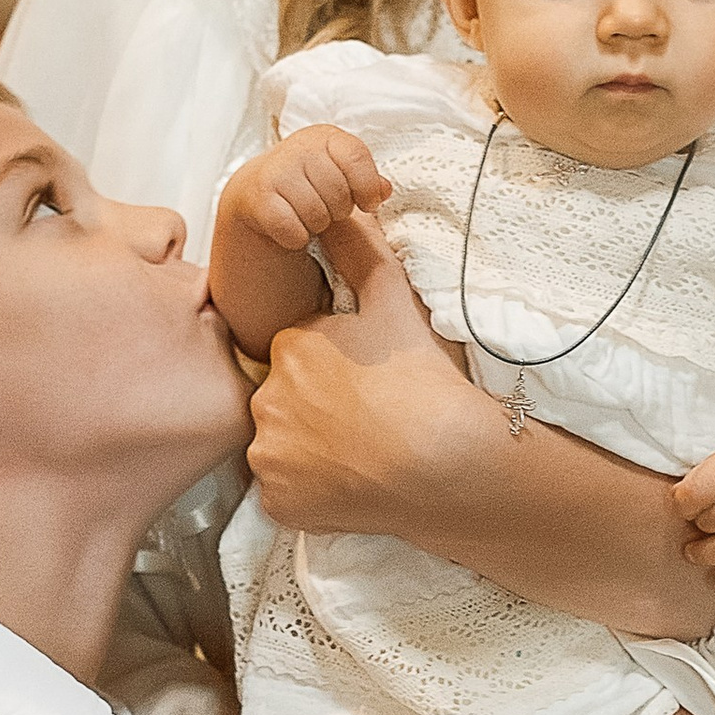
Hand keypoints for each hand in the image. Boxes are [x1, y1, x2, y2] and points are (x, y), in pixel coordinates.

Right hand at [223, 124, 389, 258]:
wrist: (259, 187)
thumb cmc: (310, 180)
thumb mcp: (341, 171)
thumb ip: (367, 179)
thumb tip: (384, 189)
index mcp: (325, 137)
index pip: (357, 158)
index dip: (367, 187)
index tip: (367, 204)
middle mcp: (299, 148)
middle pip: (339, 194)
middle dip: (339, 210)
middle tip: (327, 208)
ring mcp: (276, 171)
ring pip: (317, 215)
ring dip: (317, 225)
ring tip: (309, 216)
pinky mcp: (259, 198)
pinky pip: (293, 231)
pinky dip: (297, 238)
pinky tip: (292, 227)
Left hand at [246, 235, 465, 536]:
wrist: (448, 461)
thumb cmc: (422, 380)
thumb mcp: (395, 300)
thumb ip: (361, 251)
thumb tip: (340, 211)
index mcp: (289, 347)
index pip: (299, 355)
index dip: (332, 368)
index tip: (367, 384)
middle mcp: (266, 400)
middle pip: (284, 401)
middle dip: (314, 408)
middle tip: (366, 421)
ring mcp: (269, 456)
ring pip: (280, 447)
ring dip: (307, 450)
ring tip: (359, 454)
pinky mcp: (278, 503)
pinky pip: (283, 494)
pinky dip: (307, 492)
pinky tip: (347, 484)